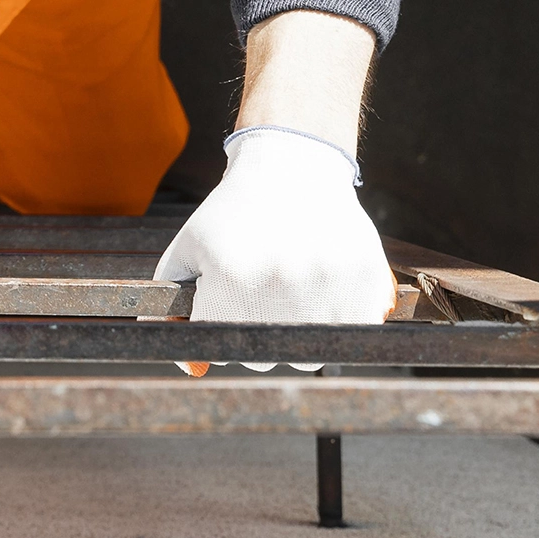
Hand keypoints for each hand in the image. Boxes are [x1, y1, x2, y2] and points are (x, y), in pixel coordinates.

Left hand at [154, 128, 394, 369]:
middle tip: (262, 280)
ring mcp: (328, 295)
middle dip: (255, 328)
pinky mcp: (365, 293)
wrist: (292, 169)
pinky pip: (346, 336)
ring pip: (306, 356)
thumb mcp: (189, 246)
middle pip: (262, 357)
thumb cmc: (235, 211)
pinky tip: (321, 281)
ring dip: (296, 329)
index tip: (229, 293)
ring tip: (291, 279)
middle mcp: (281, 294)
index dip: (221, 319)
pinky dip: (336, 319)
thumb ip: (174, 305)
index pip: (220, 343)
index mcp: (231, 283)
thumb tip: (192, 368)